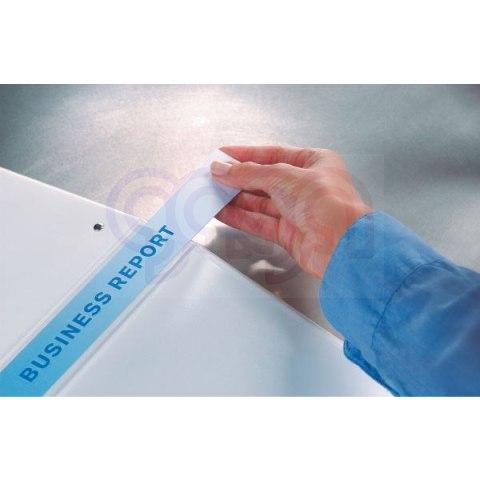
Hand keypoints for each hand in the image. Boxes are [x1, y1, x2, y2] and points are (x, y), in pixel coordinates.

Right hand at [210, 146, 371, 278]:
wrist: (340, 245)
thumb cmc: (329, 205)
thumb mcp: (283, 177)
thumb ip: (249, 173)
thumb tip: (224, 169)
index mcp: (315, 163)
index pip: (274, 154)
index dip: (246, 154)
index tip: (224, 155)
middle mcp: (306, 187)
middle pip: (265, 179)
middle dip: (238, 178)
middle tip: (214, 176)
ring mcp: (297, 211)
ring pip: (260, 203)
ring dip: (236, 199)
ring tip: (213, 194)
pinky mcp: (289, 233)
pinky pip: (259, 222)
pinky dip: (240, 217)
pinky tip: (224, 212)